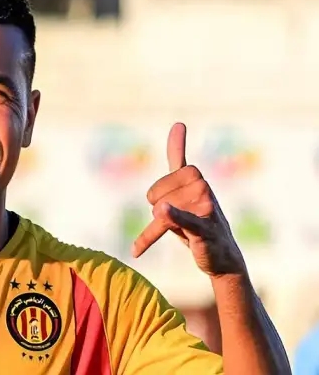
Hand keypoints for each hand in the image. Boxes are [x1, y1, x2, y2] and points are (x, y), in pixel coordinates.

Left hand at [132, 123, 246, 277]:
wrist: (223, 257)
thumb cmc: (199, 218)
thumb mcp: (186, 186)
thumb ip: (178, 156)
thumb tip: (178, 122)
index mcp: (197, 177)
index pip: (162, 177)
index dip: (159, 191)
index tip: (168, 200)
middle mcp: (204, 188)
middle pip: (156, 194)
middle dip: (157, 208)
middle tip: (174, 219)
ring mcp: (205, 209)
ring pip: (161, 210)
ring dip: (157, 229)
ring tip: (177, 234)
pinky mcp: (203, 230)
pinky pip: (184, 219)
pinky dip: (173, 216)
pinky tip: (161, 212)